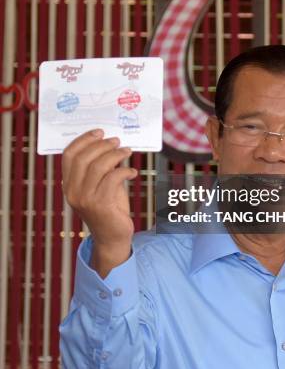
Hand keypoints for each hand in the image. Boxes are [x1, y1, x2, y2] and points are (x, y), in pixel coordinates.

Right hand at [62, 129, 136, 272]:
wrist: (113, 237)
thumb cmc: (109, 207)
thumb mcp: (101, 185)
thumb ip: (101, 167)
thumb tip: (112, 143)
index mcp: (69, 184)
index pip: (69, 155)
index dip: (83, 140)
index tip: (99, 131)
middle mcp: (73, 191)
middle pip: (83, 158)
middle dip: (102, 145)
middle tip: (116, 140)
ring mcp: (85, 199)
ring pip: (98, 166)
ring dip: (115, 155)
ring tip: (127, 151)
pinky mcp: (101, 205)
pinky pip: (113, 179)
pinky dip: (125, 171)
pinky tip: (132, 172)